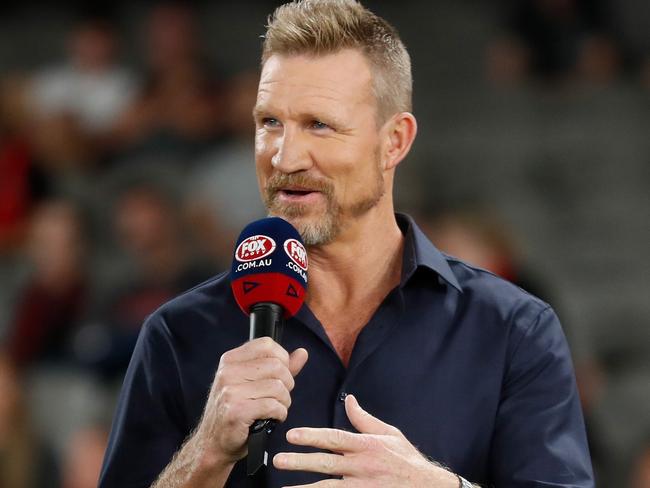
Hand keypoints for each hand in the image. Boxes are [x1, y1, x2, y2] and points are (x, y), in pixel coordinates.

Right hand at [195, 337, 308, 464]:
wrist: (213, 442)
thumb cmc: (236, 411)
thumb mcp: (253, 384)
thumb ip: (280, 367)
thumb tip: (302, 353)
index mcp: (231, 360)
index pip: (266, 344)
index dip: (282, 358)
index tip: (281, 374)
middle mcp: (228, 372)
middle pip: (277, 366)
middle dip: (287, 384)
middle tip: (280, 397)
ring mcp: (230, 391)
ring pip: (278, 387)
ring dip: (284, 402)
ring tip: (276, 409)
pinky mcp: (237, 411)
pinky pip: (273, 406)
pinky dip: (280, 414)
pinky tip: (272, 418)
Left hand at [273, 395, 458, 486]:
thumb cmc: (407, 461)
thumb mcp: (389, 434)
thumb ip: (365, 419)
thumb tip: (350, 399)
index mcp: (367, 446)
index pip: (335, 438)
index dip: (312, 436)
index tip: (292, 435)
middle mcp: (362, 466)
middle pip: (326, 463)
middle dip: (301, 462)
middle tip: (279, 461)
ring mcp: (362, 486)